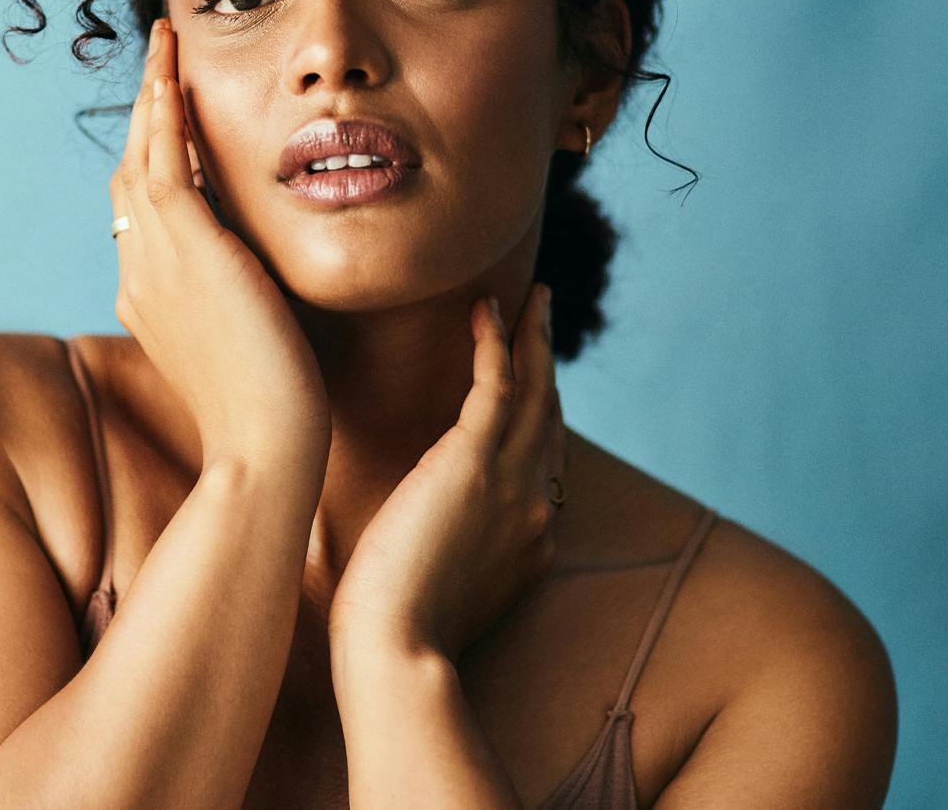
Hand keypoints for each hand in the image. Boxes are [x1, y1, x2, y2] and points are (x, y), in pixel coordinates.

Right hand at [110, 17, 330, 468]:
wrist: (263, 445)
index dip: (151, 163)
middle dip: (143, 117)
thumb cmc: (268, 410)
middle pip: (129, 175)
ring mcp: (153, 257)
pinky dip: (165, 107)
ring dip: (153, 94)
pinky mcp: (185, 244)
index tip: (169, 126)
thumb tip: (251, 282)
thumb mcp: (240, 347)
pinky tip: (176, 67)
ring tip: (165, 43)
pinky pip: (163, 156)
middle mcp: (137, 272)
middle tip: (159, 64)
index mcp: (147, 299)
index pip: (141, 214)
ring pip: (141, 155)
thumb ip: (234, 307)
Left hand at [327, 284, 564, 662]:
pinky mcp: (475, 461)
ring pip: (537, 390)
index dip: (542, 412)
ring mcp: (513, 481)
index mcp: (531, 538)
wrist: (396, 649)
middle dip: (550, 363)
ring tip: (534, 298)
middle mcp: (535, 505)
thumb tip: (419, 526)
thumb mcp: (442, 585)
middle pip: (551, 416)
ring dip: (536, 338)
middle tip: (544, 316)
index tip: (533, 377)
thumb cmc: (397, 630)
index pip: (544, 458)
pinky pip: (499, 383)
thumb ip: (449, 548)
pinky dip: (496, 341)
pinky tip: (485, 308)